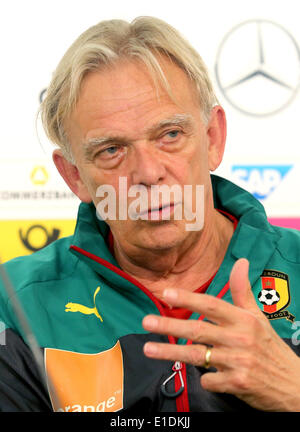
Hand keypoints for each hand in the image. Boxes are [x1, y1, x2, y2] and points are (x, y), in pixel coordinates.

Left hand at [142, 258, 299, 410]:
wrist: (292, 384)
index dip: (188, 299)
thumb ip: (242, 290)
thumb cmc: (269, 346)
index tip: (166, 294)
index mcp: (243, 320)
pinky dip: (203, 378)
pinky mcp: (237, 384)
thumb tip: (241, 261)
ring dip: (171, 352)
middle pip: (198, 330)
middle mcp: (240, 339)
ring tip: (148, 349)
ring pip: (197, 355)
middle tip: (146, 321)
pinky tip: (201, 375)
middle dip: (170, 325)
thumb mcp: (258, 316)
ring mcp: (238, 362)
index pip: (212, 305)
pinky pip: (209, 379)